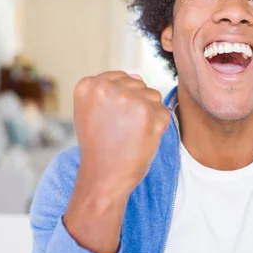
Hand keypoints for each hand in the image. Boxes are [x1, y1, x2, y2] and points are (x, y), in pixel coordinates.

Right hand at [64, 71, 170, 252]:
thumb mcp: (90, 111)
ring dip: (148, 115)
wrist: (103, 178)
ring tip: (130, 134)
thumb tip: (138, 74)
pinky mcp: (150, 115)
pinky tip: (141, 140)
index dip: (120, 100)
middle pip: (138, 85)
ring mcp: (129, 101)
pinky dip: (158, 128)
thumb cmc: (98, 146)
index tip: (111, 119)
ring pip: (153, 96)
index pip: (120, 78)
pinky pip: (164, 113)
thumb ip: (109, 89)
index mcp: (89, 85)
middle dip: (135, 105)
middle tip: (120, 129)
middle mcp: (107, 89)